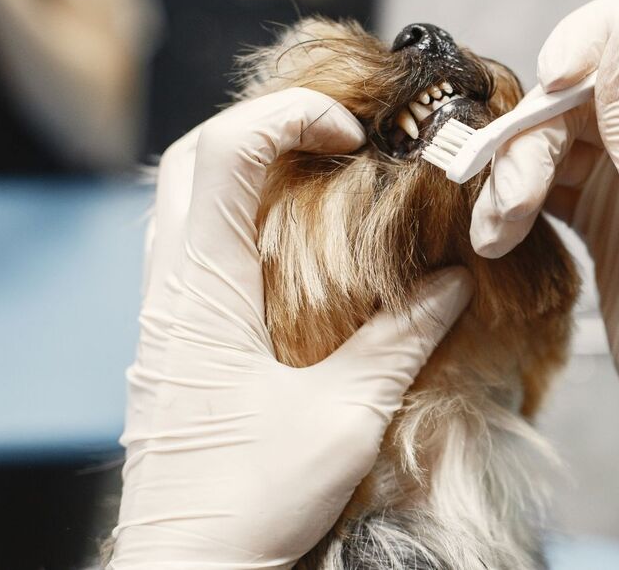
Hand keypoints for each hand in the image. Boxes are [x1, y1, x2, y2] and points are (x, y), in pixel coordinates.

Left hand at [111, 89, 473, 567]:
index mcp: (202, 293)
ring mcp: (165, 315)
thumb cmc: (252, 502)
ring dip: (248, 168)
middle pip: (187, 159)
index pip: (221, 154)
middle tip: (334, 138)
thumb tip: (453, 282)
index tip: (351, 132)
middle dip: (261, 126)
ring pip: (183, 200)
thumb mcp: (345, 416)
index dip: (286, 116)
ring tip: (322, 177)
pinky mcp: (174, 340)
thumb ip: (402, 339)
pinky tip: (296, 247)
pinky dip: (241, 217)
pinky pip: (193, 246)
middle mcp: (171, 290)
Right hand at [471, 0, 618, 568]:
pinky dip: (515, 202)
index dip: (587, 44)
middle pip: (580, 88)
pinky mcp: (599, 211)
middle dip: (534, 136)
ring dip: (514, 177)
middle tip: (511, 203)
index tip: (548, 85)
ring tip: (500, 234)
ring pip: (552, 135)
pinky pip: (543, 180)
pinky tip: (501, 239)